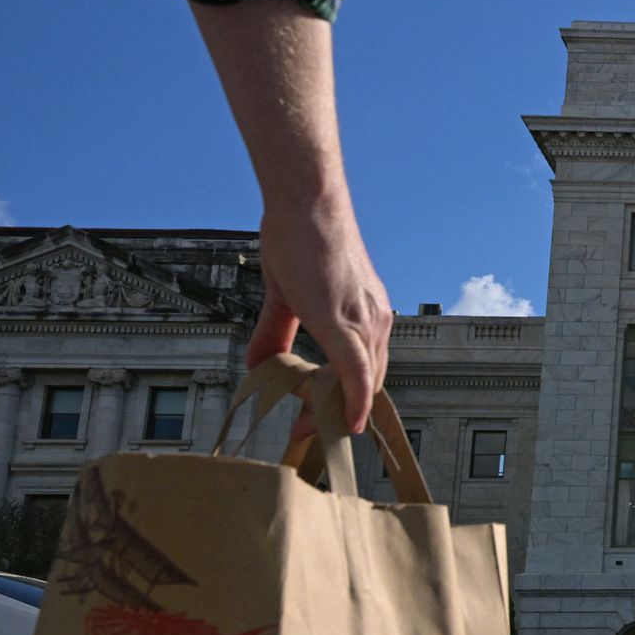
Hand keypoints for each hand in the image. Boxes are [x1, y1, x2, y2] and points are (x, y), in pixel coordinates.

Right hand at [190, 0, 387, 437]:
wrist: (306, 201)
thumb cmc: (300, 237)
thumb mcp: (287, 295)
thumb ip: (275, 334)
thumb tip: (258, 366)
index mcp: (366, 316)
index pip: (364, 371)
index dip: (347, 401)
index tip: (321, 422)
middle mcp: (375, 320)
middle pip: (366, 382)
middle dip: (338, 412)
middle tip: (306, 433)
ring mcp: (366, 319)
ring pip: (361, 382)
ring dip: (336, 411)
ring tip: (308, 429)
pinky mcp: (345, 318)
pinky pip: (356, 370)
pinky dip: (353, 399)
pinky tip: (348, 422)